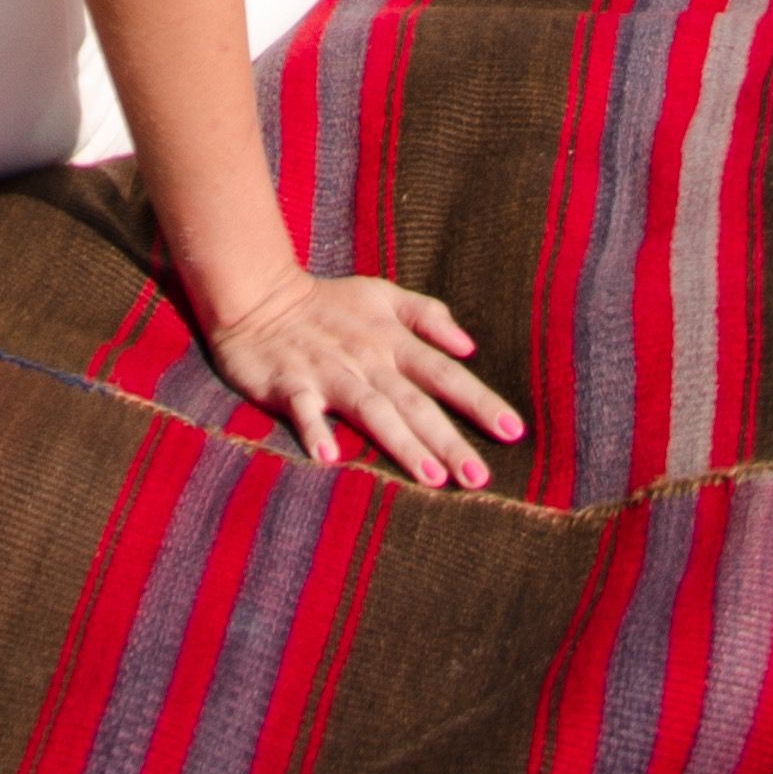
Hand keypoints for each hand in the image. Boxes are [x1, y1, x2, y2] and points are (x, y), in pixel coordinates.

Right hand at [203, 266, 523, 490]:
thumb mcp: (382, 295)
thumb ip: (427, 315)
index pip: (444, 374)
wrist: (258, 295)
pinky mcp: (289, 383)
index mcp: (391, 340)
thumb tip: (469, 345)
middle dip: (449, 440)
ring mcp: (328, 372)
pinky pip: (304, 409)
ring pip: (371, 410)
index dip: (479, 401)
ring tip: (431, 478)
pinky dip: (315, 431)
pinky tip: (329, 459)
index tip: (513, 432)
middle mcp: (367, 359)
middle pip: (415, 402)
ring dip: (401, 442)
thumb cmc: (328, 304)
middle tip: (479, 478)